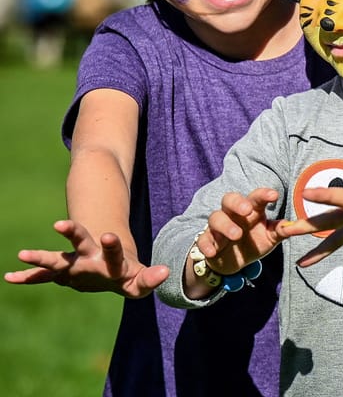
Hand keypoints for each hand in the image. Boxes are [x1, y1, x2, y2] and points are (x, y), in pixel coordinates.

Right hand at [4, 220, 168, 297]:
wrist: (107, 265)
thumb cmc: (125, 274)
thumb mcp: (138, 280)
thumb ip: (149, 279)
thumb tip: (166, 272)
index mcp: (111, 259)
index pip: (113, 251)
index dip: (112, 245)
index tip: (109, 234)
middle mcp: (90, 257)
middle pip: (82, 242)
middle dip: (73, 233)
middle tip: (60, 223)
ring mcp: (74, 264)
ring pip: (58, 257)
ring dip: (42, 255)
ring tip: (23, 253)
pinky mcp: (62, 273)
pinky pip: (42, 277)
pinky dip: (28, 278)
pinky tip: (10, 277)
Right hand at [197, 188, 286, 275]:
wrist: (233, 261)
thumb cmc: (255, 242)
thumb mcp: (270, 237)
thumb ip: (281, 230)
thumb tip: (296, 226)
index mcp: (252, 210)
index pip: (256, 197)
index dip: (263, 194)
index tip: (274, 196)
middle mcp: (233, 214)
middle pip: (229, 199)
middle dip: (238, 203)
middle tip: (247, 210)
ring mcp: (218, 227)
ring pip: (215, 217)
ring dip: (225, 225)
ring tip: (236, 235)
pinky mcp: (207, 241)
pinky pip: (202, 239)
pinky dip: (206, 244)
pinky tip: (212, 251)